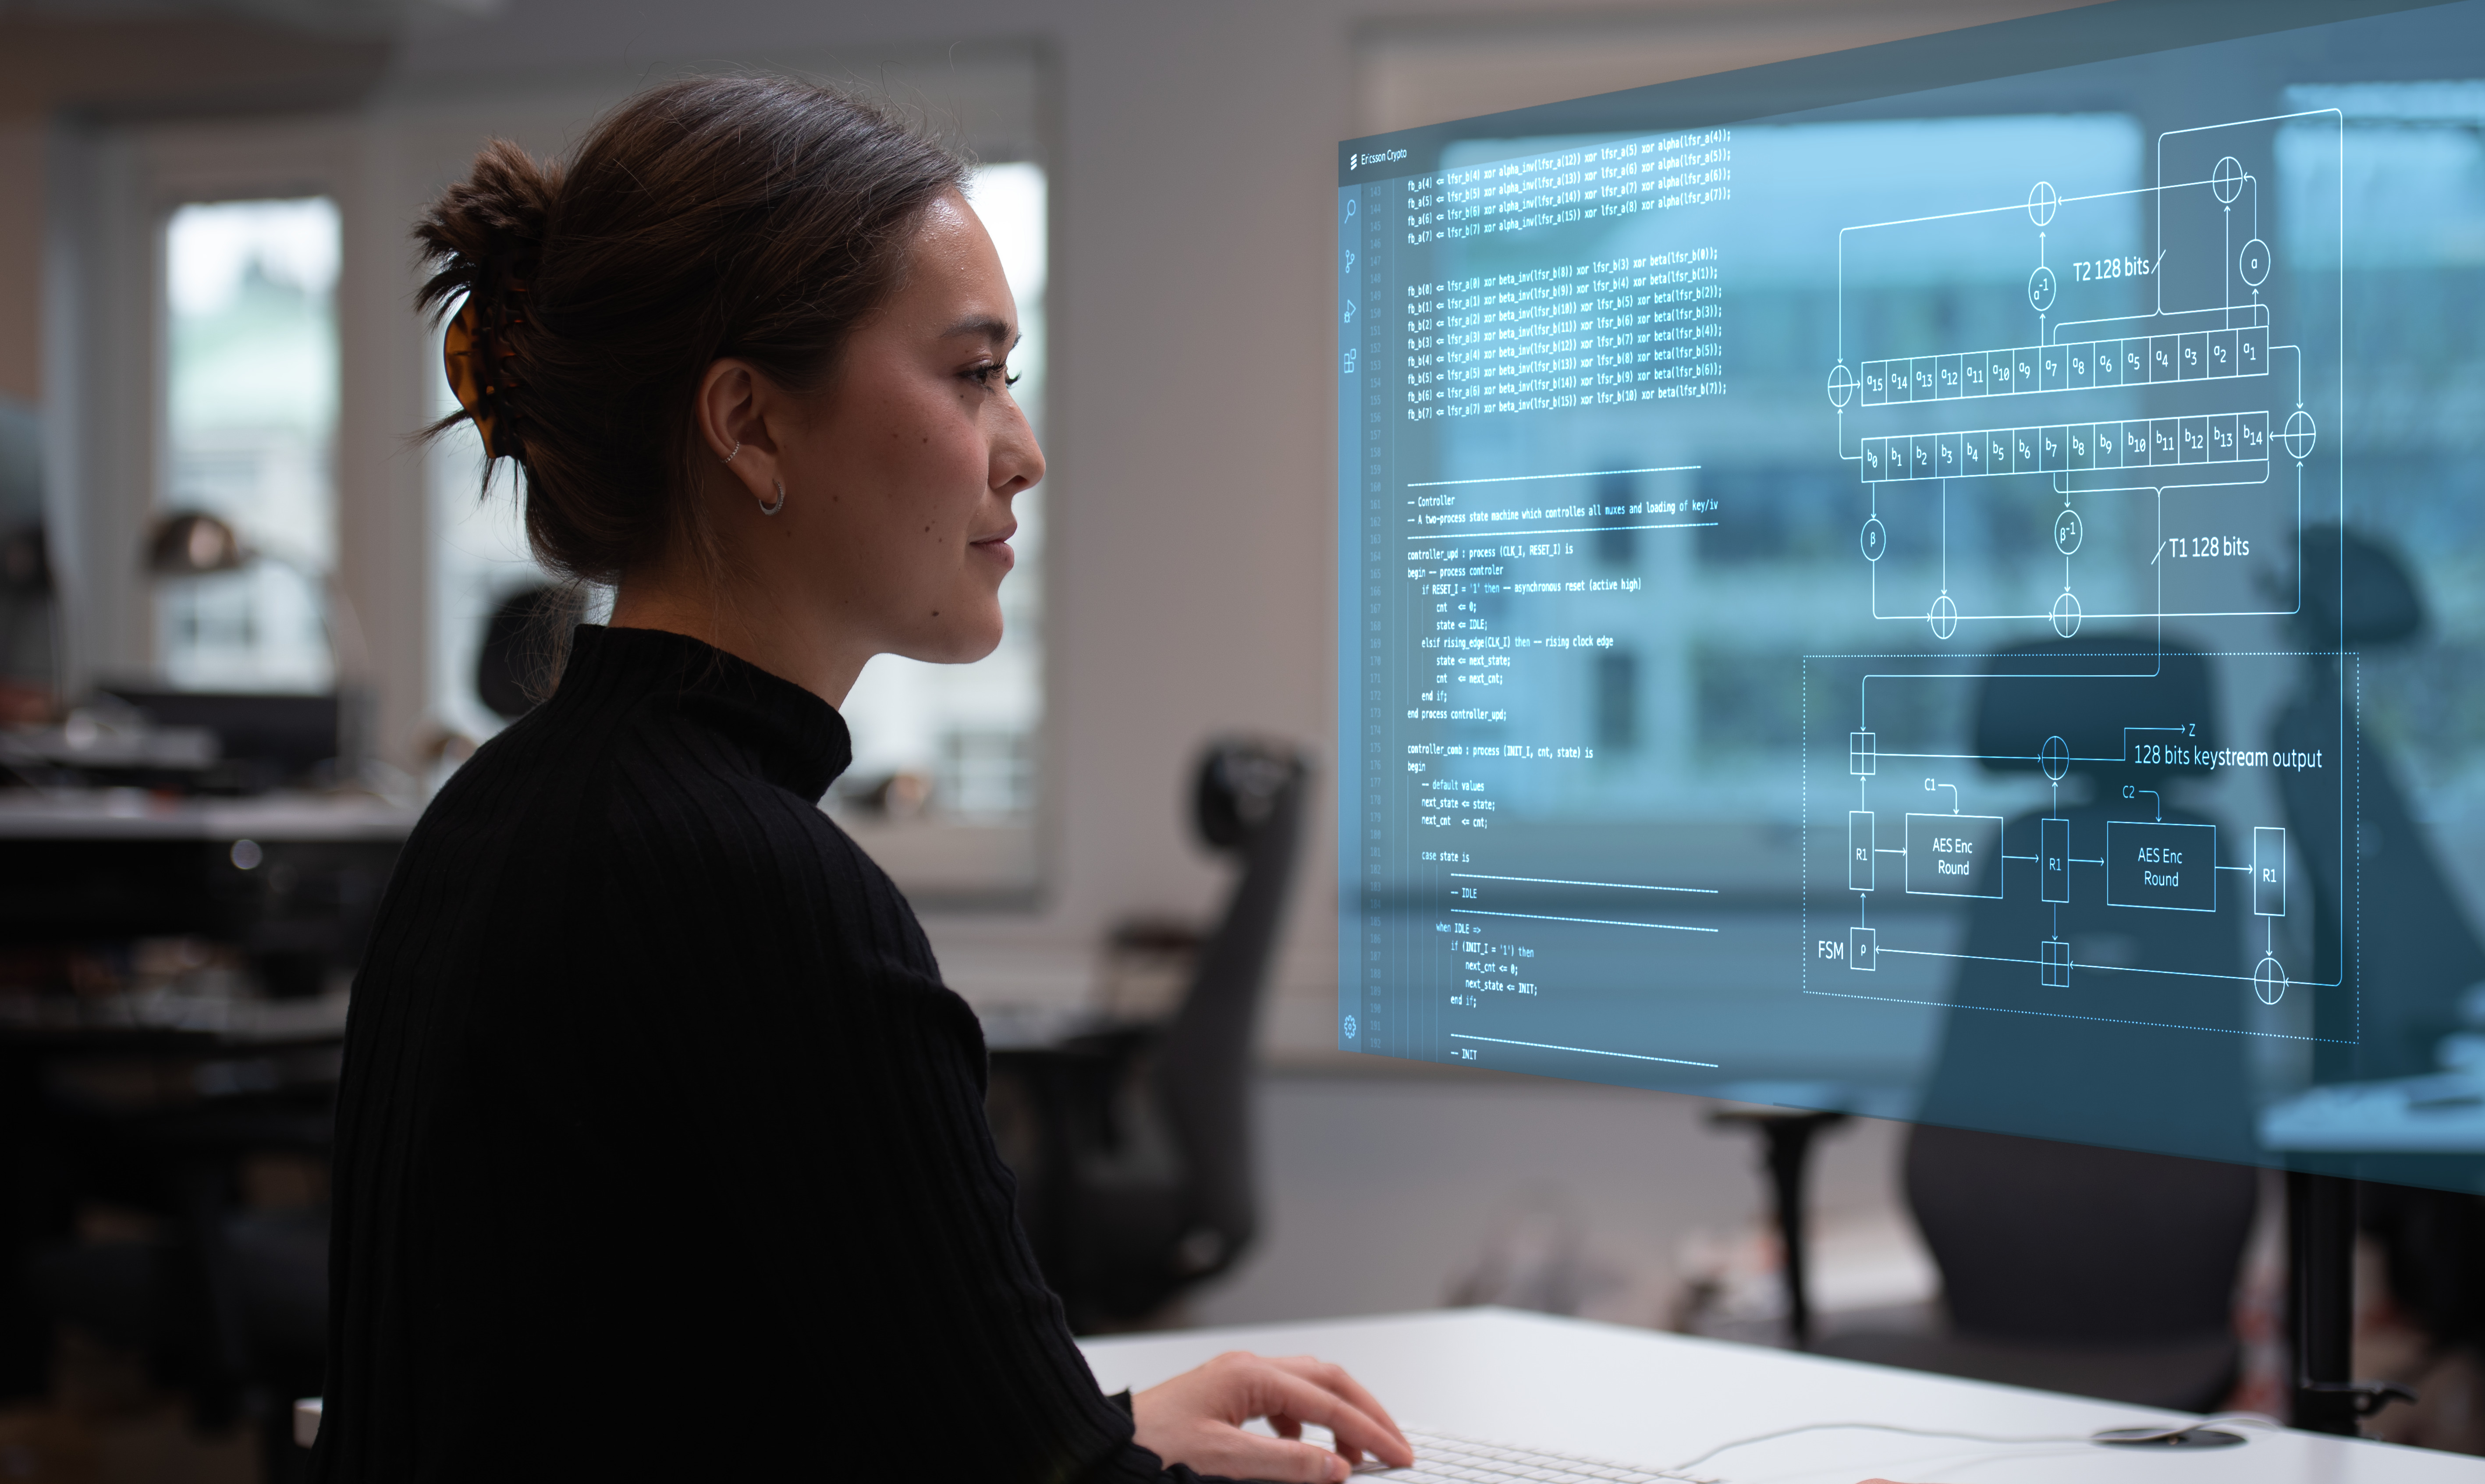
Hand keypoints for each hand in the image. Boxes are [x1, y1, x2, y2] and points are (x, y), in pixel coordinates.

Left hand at [1132, 1350, 1414, 1481]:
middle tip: (1393, 1446)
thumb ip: (1286, 1464)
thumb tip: (1337, 1466)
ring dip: (1336, 1418)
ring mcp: (1236, 1381)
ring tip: (1352, 1455)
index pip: (1327, 1401)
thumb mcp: (1223, 1462)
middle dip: (1364, 1412)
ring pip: (1306, 1390)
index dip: (1368, 1430)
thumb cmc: (1149, 1449)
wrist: (1102, 1448)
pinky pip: (1282, 1404)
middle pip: (1325, 1381)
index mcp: (1249, 1376)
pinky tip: (1303, 1453)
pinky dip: (1305, 1427)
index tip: (1397, 1455)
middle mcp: (1247, 1369)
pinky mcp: (1227, 1399)